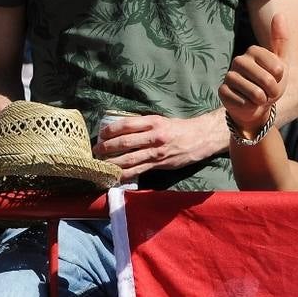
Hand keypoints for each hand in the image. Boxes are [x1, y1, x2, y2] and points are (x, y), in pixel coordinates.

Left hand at [94, 112, 223, 179]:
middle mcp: (154, 136)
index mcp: (152, 122)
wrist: (202, 138)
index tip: (101, 134)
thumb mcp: (161, 120)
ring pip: (129, 158)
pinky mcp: (160, 164)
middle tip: (96, 151)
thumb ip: (143, 125)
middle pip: (124, 142)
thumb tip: (122, 131)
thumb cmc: (180, 128)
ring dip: (112, 162)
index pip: (125, 124)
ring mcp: (156, 152)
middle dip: (107, 147)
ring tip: (100, 164)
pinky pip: (139, 170)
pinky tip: (115, 176)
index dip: (110, 130)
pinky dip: (125, 174)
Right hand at [219, 14, 288, 133]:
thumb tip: (279, 14)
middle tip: (267, 92)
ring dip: (262, 100)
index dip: (280, 78)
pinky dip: (249, 106)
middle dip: (272, 92)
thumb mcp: (281, 63)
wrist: (256, 105)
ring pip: (255, 93)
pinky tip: (246, 103)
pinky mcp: (222, 91)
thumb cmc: (270, 83)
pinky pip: (244, 102)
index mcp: (253, 51)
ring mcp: (229, 75)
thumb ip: (281, 40)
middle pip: (267, 80)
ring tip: (258, 98)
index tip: (276, 78)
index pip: (277, 67)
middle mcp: (239, 60)